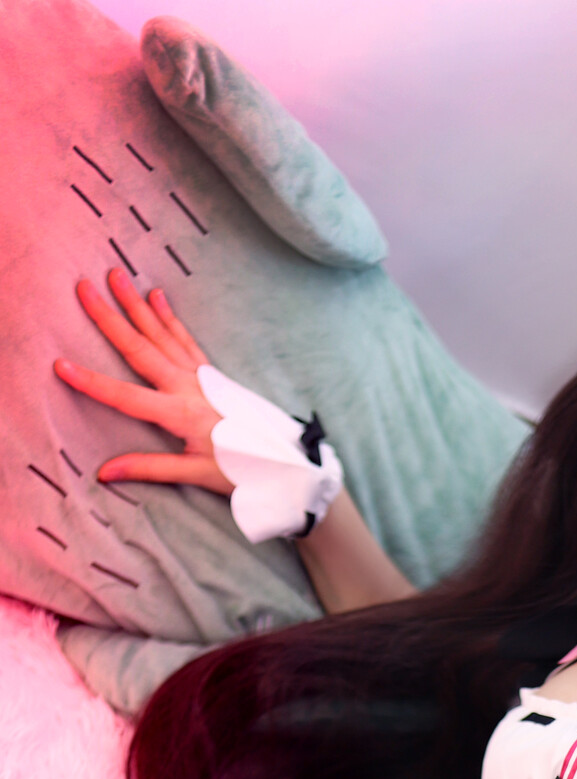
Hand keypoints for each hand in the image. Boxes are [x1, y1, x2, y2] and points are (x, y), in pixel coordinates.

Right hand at [54, 269, 229, 493]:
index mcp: (179, 413)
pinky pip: (185, 340)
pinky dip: (169, 318)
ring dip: (136, 305)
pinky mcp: (212, 374)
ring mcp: (201, 376)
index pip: (126, 397)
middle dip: (110, 318)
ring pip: (162, 334)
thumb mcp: (194, 475)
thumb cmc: (242, 471)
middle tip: (84, 287)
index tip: (61, 365)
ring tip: (117, 276)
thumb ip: (149, 469)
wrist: (286, 461)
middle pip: (140, 348)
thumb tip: (105, 472)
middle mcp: (188, 387)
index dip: (92, 383)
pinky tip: (157, 297)